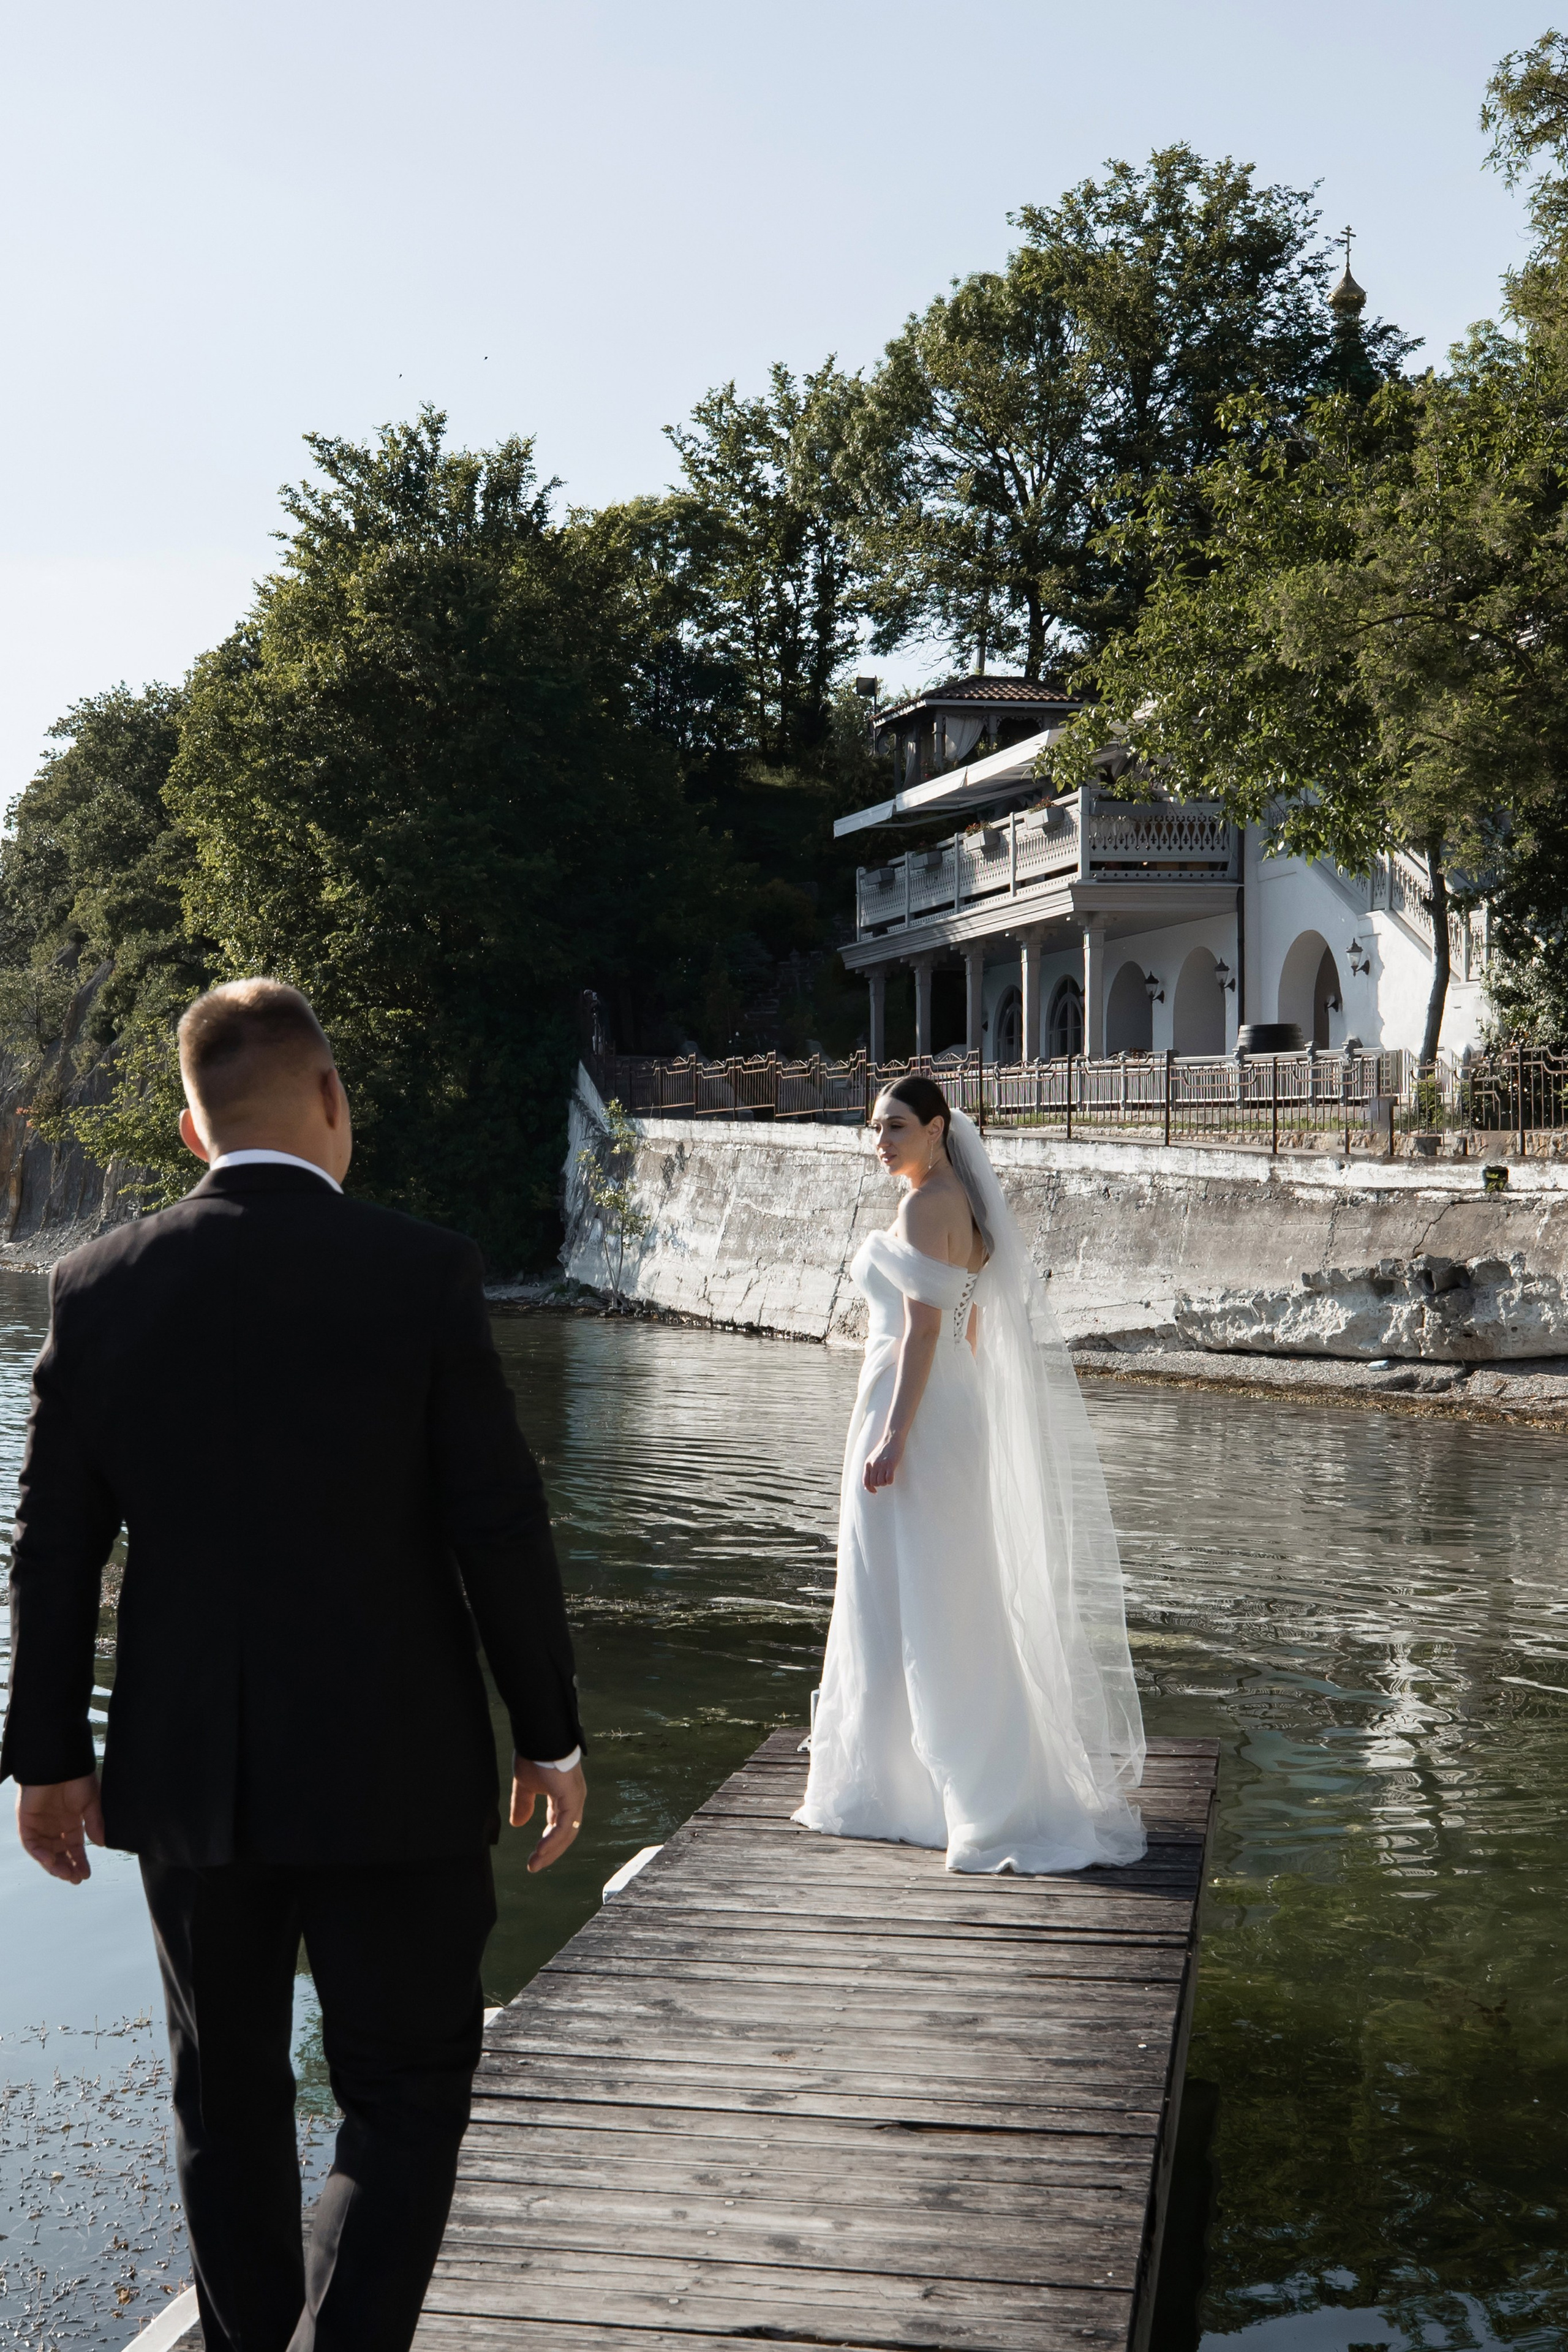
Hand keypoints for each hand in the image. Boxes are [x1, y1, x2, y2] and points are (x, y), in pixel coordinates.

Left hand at [17, 1774, 104, 1882]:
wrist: (58, 1762)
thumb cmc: (76, 1777)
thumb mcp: (91, 1802)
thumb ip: (94, 1823)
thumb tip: (102, 1844)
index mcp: (71, 1822)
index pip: (74, 1848)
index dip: (79, 1861)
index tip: (86, 1874)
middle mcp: (54, 1826)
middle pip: (59, 1854)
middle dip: (67, 1868)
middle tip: (75, 1878)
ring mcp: (40, 1825)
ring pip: (44, 1852)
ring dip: (53, 1865)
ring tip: (65, 1874)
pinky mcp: (26, 1822)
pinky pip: (31, 1843)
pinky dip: (39, 1854)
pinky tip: (49, 1860)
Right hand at [510, 1757, 586, 1872]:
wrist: (539, 1736)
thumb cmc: (534, 1755)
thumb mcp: (525, 1784)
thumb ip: (523, 1803)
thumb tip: (517, 1824)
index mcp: (563, 1796)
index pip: (558, 1826)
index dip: (547, 1842)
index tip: (534, 1856)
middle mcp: (573, 1799)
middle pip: (565, 1834)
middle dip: (550, 1851)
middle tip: (534, 1866)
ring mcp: (575, 1799)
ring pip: (566, 1833)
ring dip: (550, 1850)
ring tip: (535, 1863)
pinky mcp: (572, 1797)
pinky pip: (564, 1825)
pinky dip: (553, 1840)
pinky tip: (541, 1850)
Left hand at [862, 1426, 905, 1493]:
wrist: (891, 1439)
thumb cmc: (884, 1450)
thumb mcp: (873, 1458)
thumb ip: (870, 1469)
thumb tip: (867, 1486)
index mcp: (868, 1464)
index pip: (865, 1481)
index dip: (869, 1488)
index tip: (875, 1491)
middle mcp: (873, 1465)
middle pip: (874, 1483)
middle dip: (880, 1484)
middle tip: (884, 1479)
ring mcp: (882, 1465)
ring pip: (882, 1482)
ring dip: (885, 1482)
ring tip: (888, 1477)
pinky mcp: (890, 1464)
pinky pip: (889, 1479)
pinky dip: (890, 1481)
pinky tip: (892, 1477)